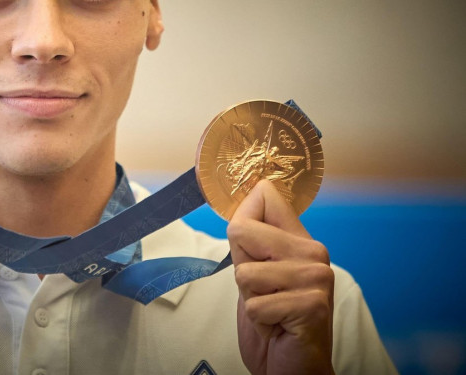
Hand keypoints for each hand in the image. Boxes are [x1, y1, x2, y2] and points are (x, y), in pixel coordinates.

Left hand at [227, 180, 334, 374]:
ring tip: (272, 311)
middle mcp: (313, 253)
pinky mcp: (311, 304)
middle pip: (241, 230)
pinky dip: (259, 320)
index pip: (265, 196)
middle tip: (263, 292)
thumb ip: (250, 244)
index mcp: (299, 240)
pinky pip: (255, 304)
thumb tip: (239, 204)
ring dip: (250, 299)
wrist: (292, 368)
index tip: (246, 244)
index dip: (241, 216)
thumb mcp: (255, 276)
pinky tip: (279, 326)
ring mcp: (315, 278)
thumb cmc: (272, 322)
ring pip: (245, 272)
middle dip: (240, 268)